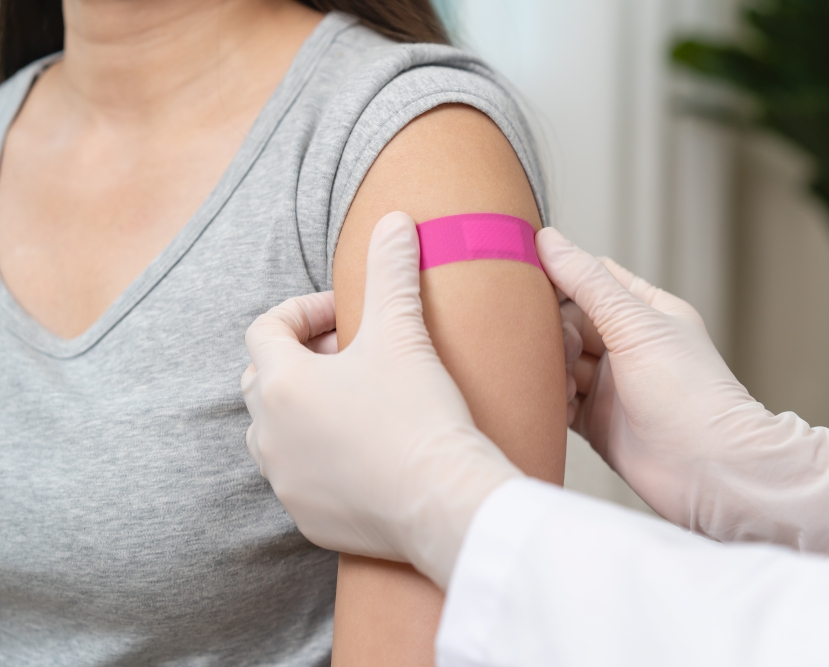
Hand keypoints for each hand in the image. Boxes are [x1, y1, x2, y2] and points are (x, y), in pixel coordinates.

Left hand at [242, 211, 521, 588]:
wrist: (445, 501)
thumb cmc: (419, 415)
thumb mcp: (402, 332)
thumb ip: (390, 270)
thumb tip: (394, 220)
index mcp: (282, 383)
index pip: (266, 328)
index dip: (304, 311)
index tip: (346, 316)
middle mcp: (269, 435)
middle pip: (264, 378)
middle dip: (302, 359)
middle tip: (354, 356)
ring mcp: (284, 480)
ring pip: (274, 432)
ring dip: (304, 409)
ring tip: (355, 403)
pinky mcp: (307, 517)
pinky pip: (298, 477)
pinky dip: (319, 457)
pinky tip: (365, 452)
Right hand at [540, 228, 828, 560]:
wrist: (710, 472)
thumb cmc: (690, 395)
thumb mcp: (636, 325)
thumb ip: (588, 283)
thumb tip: (549, 240)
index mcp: (645, 311)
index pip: (592, 278)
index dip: (559, 273)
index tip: (522, 272)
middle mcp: (626, 345)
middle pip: (568, 320)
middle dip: (551, 328)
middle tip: (557, 347)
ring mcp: (609, 385)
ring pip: (558, 361)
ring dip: (547, 365)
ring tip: (553, 377)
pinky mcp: (595, 421)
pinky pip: (557, 401)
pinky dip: (547, 399)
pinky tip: (545, 401)